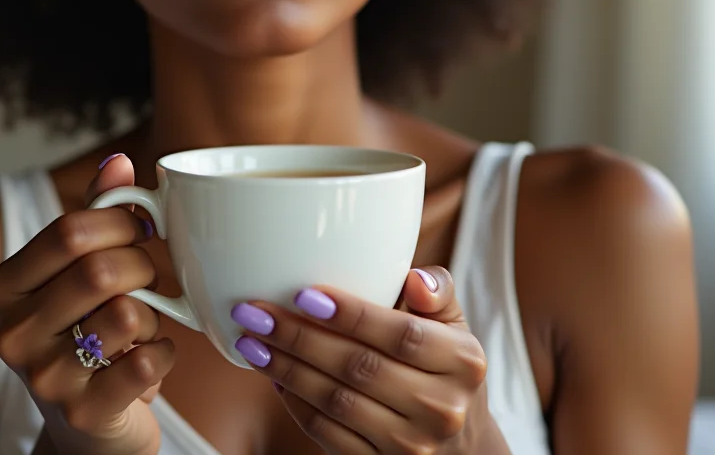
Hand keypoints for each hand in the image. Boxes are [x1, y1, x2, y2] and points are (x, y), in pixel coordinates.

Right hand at [0, 154, 172, 454]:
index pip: (70, 230)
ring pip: (126, 314)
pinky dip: (165, 352)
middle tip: (147, 280)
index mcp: (3, 288)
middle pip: (99, 270)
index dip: (120, 224)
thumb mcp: (79, 271)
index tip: (139, 232)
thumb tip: (118, 162)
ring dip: (153, 315)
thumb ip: (97, 214)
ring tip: (142, 325)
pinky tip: (151, 356)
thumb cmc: (85, 331)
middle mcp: (12, 333)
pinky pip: (148, 362)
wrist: (87, 424)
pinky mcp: (84, 413)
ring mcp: (44, 378)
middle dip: (141, 268)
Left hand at [231, 267, 501, 453]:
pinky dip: (296, 404)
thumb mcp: (454, 329)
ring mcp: (411, 445)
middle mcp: (441, 407)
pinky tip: (274, 378)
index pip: (402, 334)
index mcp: (462, 362)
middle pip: (359, 368)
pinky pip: (327, 434)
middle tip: (255, 314)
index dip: (351, 314)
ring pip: (336, 402)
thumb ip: (437, 293)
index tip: (304, 294)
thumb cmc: (445, 371)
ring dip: (287, 370)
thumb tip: (413, 278)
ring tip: (252, 343)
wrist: (462, 448)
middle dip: (299, 338)